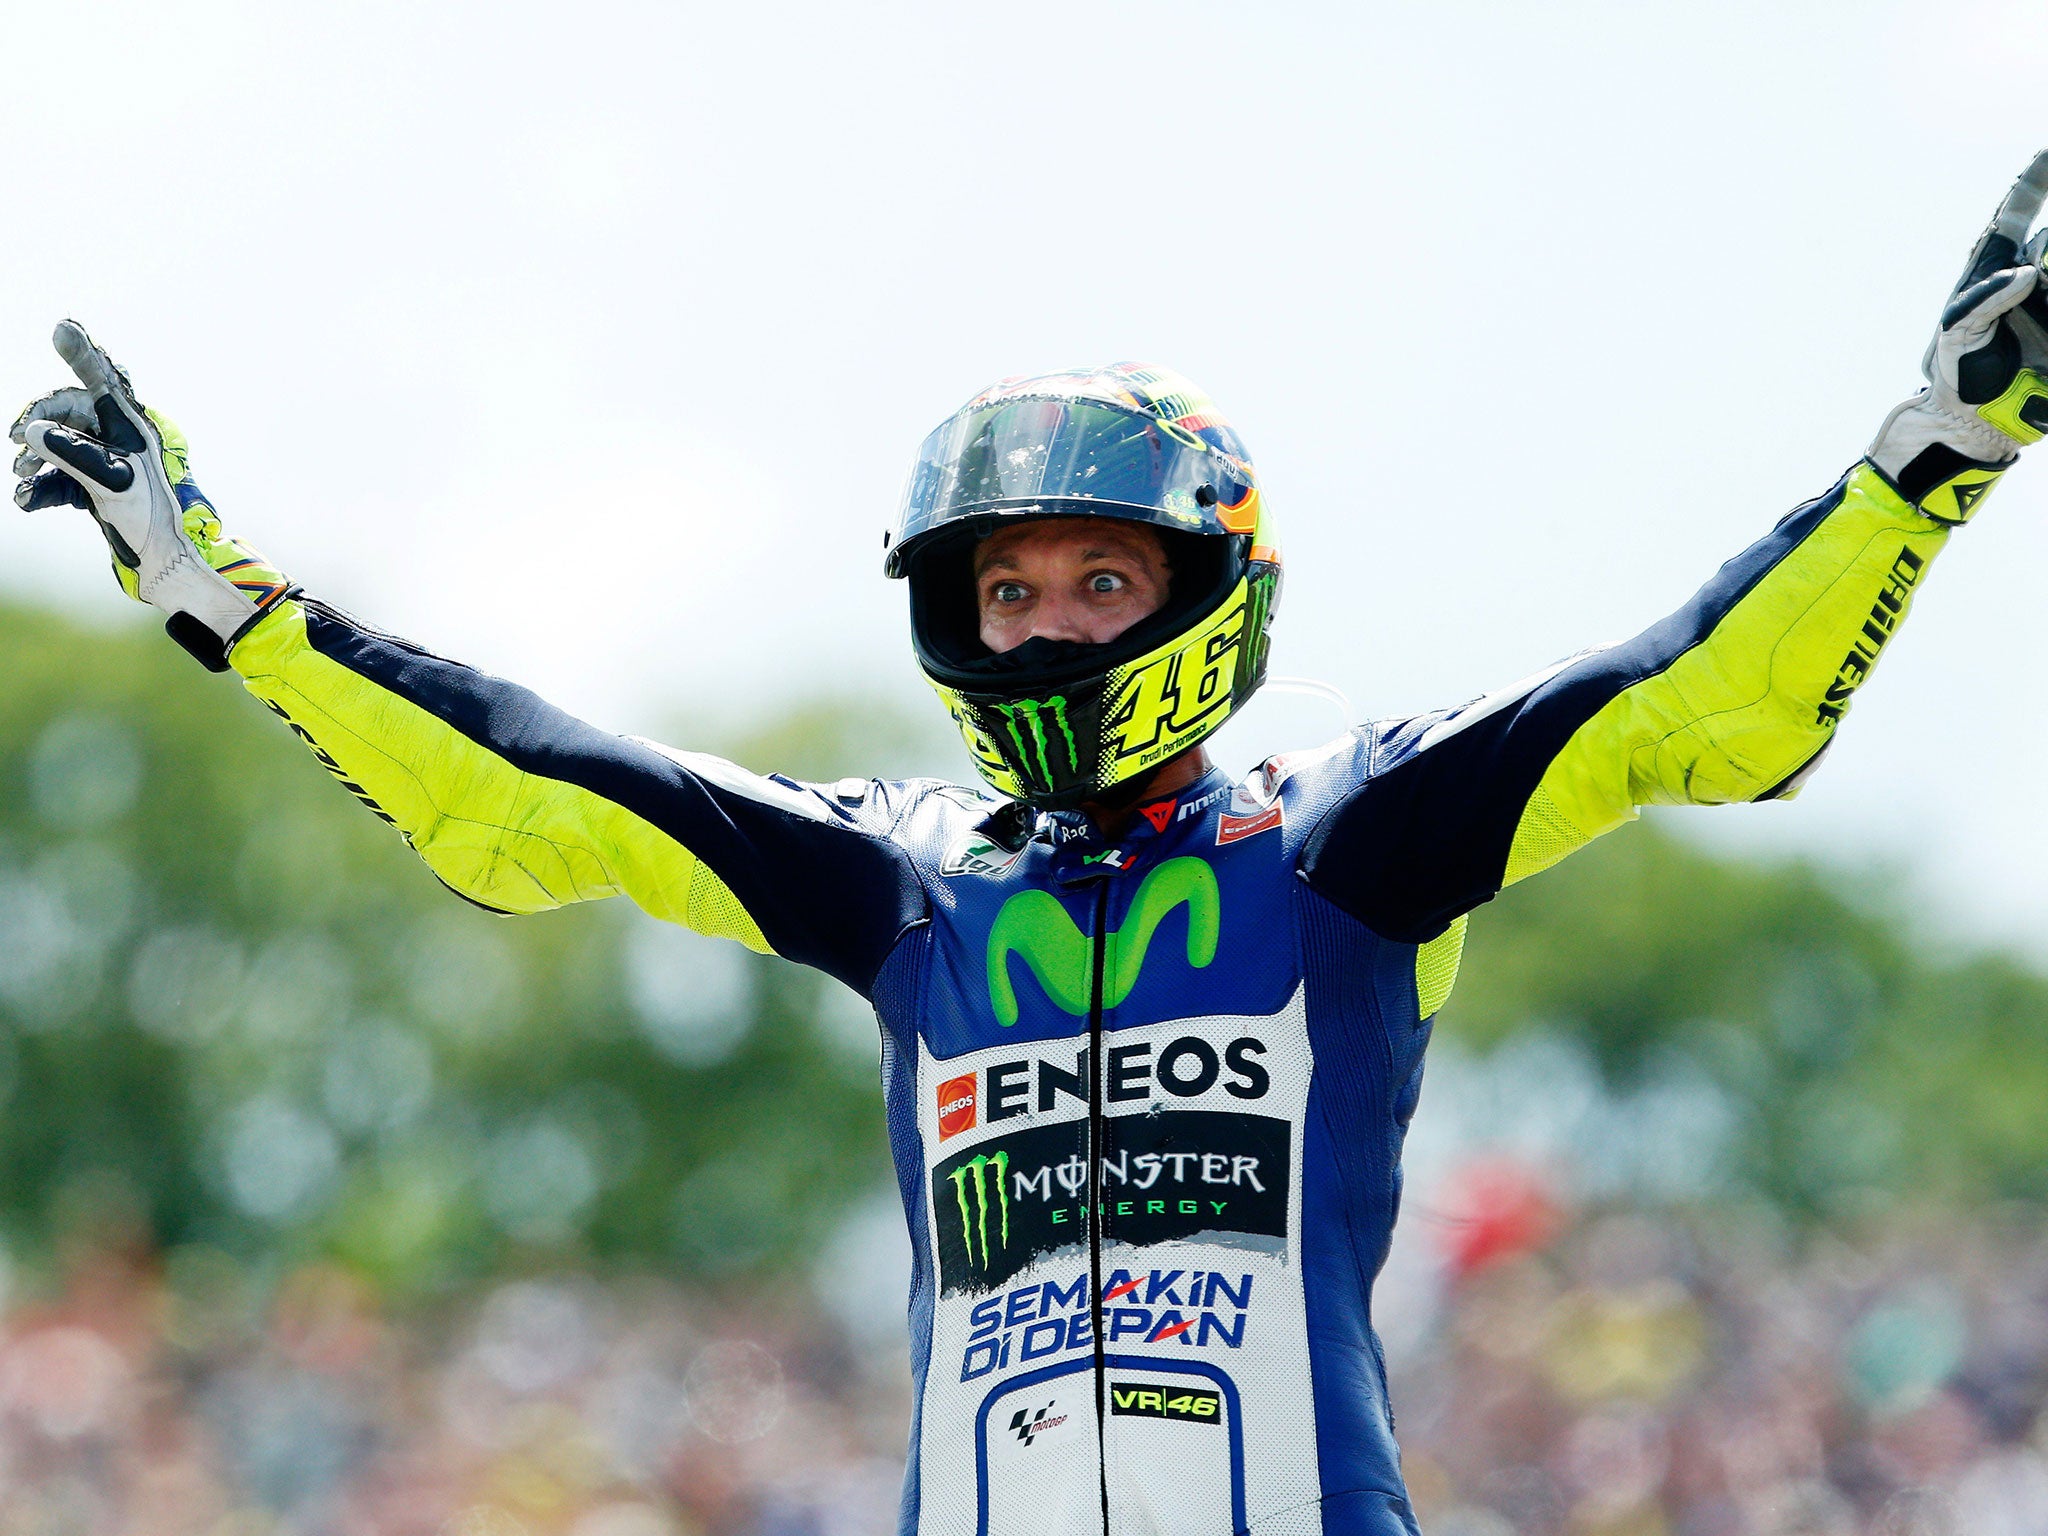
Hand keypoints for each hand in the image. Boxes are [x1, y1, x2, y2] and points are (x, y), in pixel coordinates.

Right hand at [11, 321, 290, 668]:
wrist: (173, 568)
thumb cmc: (157, 523)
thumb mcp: (114, 484)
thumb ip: (75, 454)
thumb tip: (34, 432)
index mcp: (136, 427)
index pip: (104, 380)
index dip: (83, 352)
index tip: (63, 327)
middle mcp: (121, 440)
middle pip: (68, 411)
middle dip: (39, 421)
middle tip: (16, 437)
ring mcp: (108, 464)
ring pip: (58, 443)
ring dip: (34, 456)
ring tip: (22, 472)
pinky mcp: (97, 490)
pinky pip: (60, 477)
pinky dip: (41, 485)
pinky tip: (26, 499)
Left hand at [1869, 150, 2047, 522]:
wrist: (1973, 422)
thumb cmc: (1956, 373)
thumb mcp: (1958, 332)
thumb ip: (1986, 299)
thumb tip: (2026, 274)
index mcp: (1996, 270)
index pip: (2017, 214)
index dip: (2034, 181)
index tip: (2045, 150)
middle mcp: (2033, 279)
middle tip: (2047, 254)